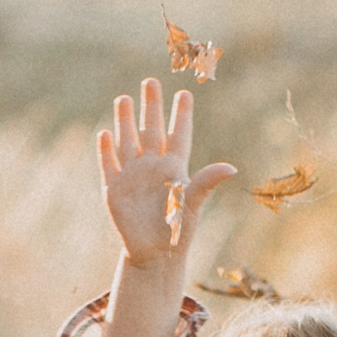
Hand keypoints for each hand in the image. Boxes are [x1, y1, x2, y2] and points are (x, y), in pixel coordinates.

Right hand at [98, 78, 237, 271]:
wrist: (155, 255)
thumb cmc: (179, 231)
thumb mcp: (193, 204)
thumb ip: (207, 182)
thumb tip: (231, 167)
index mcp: (174, 168)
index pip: (178, 134)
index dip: (181, 114)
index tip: (184, 93)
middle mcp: (153, 167)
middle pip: (151, 130)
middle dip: (151, 106)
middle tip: (150, 81)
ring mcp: (132, 176)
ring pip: (128, 141)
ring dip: (125, 120)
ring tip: (124, 98)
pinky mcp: (114, 189)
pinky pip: (108, 164)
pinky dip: (106, 150)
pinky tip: (104, 133)